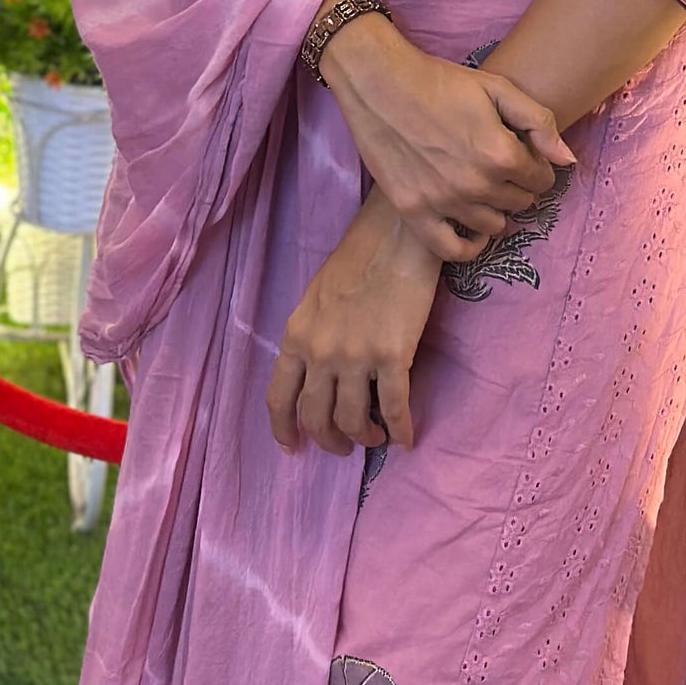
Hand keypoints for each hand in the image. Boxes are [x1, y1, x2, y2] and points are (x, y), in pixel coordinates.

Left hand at [266, 188, 441, 455]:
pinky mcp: (392, 356)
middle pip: (317, 417)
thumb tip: (319, 377)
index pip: (279, 398)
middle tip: (344, 447)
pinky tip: (405, 439)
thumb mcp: (316, 300)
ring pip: (353, 420)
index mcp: (297, 337)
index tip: (294, 448)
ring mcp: (356, 356)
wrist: (395, 237)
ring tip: (375, 437)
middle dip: (330, 441)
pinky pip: (394, 408)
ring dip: (364, 437)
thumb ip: (311, 339)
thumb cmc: (357, 261)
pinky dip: (400, 431)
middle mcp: (320, 352)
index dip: (284, 430)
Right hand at [321, 20, 576, 261]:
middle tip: (505, 168)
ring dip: (498, 209)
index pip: (541, 178)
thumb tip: (567, 161)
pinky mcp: (414, 212)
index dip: (538, 166)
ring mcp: (443, 202)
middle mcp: (475, 184)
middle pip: (520, 202)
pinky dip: (469, 247)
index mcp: (500, 153)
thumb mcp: (497, 89)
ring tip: (488, 189)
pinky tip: (474, 233)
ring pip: (493, 225)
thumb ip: (538, 122)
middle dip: (521, 186)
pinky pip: (452, 250)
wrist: (380, 84)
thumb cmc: (441, 81)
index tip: (525, 156)